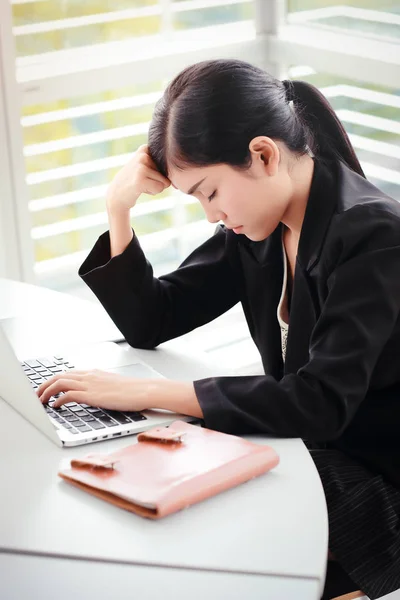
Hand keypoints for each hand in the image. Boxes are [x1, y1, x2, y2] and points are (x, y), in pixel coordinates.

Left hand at [36, 369, 151, 411]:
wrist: (144, 390)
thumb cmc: (133, 390)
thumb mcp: (113, 385)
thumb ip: (101, 386)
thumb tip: (95, 394)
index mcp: (94, 373)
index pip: (67, 373)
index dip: (53, 380)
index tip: (46, 388)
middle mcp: (89, 376)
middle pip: (59, 376)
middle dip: (44, 385)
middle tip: (37, 394)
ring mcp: (90, 385)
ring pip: (59, 383)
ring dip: (46, 392)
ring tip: (41, 401)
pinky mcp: (92, 395)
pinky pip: (67, 395)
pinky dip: (58, 400)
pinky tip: (55, 406)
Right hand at [106, 144, 170, 212]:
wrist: (117, 194)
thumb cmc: (137, 182)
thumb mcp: (148, 167)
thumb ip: (164, 167)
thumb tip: (176, 181)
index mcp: (145, 148)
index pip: (168, 164)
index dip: (161, 173)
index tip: (147, 174)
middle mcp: (143, 154)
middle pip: (167, 173)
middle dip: (158, 181)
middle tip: (142, 181)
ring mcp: (141, 166)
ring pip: (165, 182)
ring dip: (155, 187)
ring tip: (141, 184)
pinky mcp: (140, 179)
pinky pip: (159, 188)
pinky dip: (152, 192)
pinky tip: (140, 189)